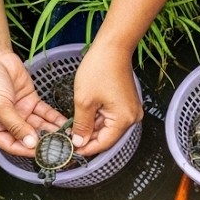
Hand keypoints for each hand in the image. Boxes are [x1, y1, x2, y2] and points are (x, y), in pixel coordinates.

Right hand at [0, 49, 67, 156]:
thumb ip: (16, 125)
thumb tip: (31, 143)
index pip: (11, 145)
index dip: (28, 150)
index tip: (45, 154)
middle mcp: (4, 122)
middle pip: (27, 137)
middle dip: (44, 142)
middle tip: (61, 148)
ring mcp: (18, 111)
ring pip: (38, 126)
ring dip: (52, 131)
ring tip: (67, 138)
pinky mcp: (29, 100)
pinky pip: (43, 113)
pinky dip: (54, 118)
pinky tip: (66, 125)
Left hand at [69, 43, 142, 157]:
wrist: (113, 49)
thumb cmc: (100, 70)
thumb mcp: (84, 101)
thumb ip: (81, 125)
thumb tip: (79, 143)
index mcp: (124, 120)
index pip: (104, 143)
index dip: (86, 148)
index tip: (70, 150)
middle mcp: (132, 118)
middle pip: (107, 136)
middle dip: (88, 138)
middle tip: (68, 139)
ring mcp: (130, 111)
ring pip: (107, 127)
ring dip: (91, 128)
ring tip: (73, 127)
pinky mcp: (126, 104)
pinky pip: (111, 117)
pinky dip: (97, 118)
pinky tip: (83, 116)